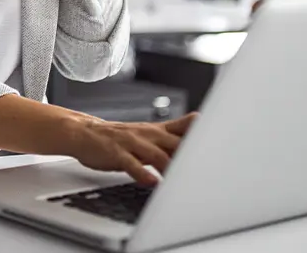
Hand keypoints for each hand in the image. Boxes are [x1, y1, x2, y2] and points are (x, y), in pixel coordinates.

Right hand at [69, 114, 196, 184]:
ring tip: (183, 180)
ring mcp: (132, 142)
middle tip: (208, 169)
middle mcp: (148, 134)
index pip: (187, 129)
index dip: (205, 137)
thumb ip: (174, 129)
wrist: (84, 132)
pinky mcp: (116, 152)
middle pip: (176, 143)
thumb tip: (201, 123)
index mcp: (158, 131)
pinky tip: (151, 182)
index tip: (222, 148)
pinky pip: (131, 163)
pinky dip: (142, 173)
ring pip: (157, 154)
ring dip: (171, 167)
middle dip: (193, 156)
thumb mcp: (149, 131)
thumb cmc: (120, 137)